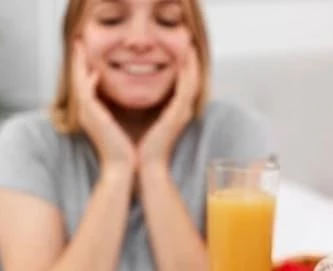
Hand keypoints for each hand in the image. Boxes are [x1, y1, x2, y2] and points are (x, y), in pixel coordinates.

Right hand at [72, 41, 135, 169]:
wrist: (123, 168)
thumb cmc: (125, 151)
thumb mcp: (119, 124)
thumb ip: (116, 111)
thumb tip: (119, 99)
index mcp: (93, 112)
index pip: (85, 82)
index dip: (84, 65)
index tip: (87, 50)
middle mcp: (87, 112)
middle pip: (77, 78)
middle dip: (77, 59)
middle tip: (78, 40)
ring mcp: (88, 115)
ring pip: (78, 82)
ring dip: (78, 63)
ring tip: (80, 46)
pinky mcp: (93, 118)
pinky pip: (86, 95)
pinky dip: (88, 82)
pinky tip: (94, 71)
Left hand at [137, 46, 199, 167]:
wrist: (142, 167)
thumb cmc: (140, 149)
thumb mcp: (146, 123)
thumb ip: (149, 109)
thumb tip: (140, 96)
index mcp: (175, 113)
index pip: (184, 85)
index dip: (185, 67)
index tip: (180, 51)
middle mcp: (182, 111)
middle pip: (192, 80)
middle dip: (192, 61)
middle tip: (189, 42)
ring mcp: (181, 113)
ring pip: (192, 81)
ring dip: (192, 62)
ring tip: (190, 45)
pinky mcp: (176, 115)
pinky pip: (185, 89)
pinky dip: (187, 73)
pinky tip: (184, 60)